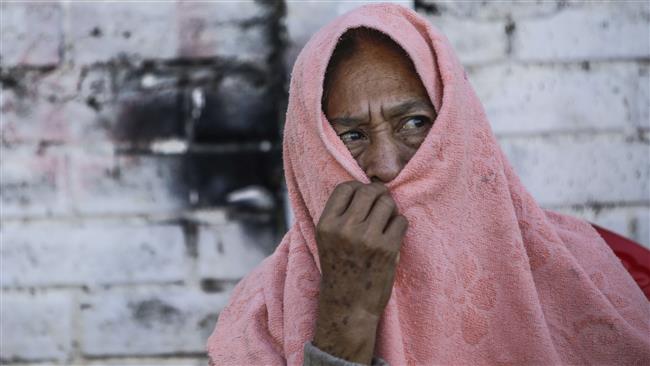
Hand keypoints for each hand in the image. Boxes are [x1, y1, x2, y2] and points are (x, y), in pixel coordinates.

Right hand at [312, 181, 407, 363]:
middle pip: (369, 191)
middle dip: (379, 194)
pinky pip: (401, 221)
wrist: (348, 306)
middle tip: (382, 205)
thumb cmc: (340, 270)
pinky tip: (393, 236)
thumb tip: (366, 188)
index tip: (364, 198)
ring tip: (387, 221)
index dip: (358, 188)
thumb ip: (340, 215)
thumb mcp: (328, 240)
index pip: (345, 187)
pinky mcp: (386, 249)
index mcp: (326, 224)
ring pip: (387, 203)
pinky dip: (400, 225)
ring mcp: (366, 238)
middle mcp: (344, 228)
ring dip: (391, 209)